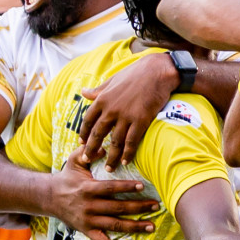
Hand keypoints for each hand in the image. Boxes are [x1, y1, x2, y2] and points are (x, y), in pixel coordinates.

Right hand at [47, 147, 158, 239]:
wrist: (48, 197)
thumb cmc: (67, 177)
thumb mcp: (74, 161)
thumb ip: (88, 152)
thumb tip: (104, 147)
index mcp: (87, 188)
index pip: (110, 188)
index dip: (126, 187)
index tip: (142, 186)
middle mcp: (89, 206)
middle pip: (117, 208)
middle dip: (139, 207)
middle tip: (156, 206)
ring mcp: (88, 220)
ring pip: (114, 225)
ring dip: (135, 227)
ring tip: (152, 225)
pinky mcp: (86, 231)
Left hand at [77, 53, 176, 169]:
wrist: (157, 71)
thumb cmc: (135, 73)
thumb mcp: (112, 80)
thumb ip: (98, 90)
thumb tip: (83, 92)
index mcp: (102, 99)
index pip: (88, 121)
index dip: (84, 134)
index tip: (82, 144)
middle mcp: (111, 110)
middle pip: (98, 134)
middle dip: (92, 150)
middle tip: (88, 160)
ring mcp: (126, 116)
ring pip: (115, 142)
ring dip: (111, 157)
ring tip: (109, 168)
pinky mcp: (141, 120)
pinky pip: (132, 141)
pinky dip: (128, 153)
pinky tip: (126, 161)